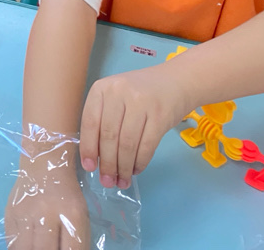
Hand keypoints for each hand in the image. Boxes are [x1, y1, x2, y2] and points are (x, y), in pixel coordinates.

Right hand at [4, 160, 88, 249]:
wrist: (44, 164)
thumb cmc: (67, 194)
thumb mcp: (80, 216)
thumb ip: (76, 241)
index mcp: (72, 214)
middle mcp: (47, 213)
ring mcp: (25, 213)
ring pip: (24, 249)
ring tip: (36, 249)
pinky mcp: (10, 213)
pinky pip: (11, 242)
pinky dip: (18, 249)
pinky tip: (26, 246)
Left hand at [79, 64, 190, 189]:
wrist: (175, 81)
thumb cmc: (139, 93)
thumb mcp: (115, 98)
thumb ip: (103, 120)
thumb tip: (95, 158)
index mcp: (102, 88)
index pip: (90, 122)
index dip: (88, 148)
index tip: (89, 167)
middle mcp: (119, 92)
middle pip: (109, 136)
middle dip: (107, 164)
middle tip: (107, 181)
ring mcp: (141, 102)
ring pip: (127, 144)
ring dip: (123, 167)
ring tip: (121, 181)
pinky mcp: (160, 115)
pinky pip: (146, 145)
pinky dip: (140, 162)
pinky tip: (136, 170)